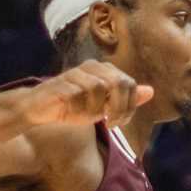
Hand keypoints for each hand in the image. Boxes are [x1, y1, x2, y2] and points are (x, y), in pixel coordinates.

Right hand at [25, 60, 152, 126]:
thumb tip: (150, 91)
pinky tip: (74, 113)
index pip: (129, 84)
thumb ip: (126, 99)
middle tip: (111, 123)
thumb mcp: (104, 106)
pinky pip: (78, 94)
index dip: (130, 105)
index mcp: (104, 71)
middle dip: (119, 107)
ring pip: (99, 87)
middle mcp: (91, 67)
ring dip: (96, 108)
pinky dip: (80, 109)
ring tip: (89, 117)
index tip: (119, 121)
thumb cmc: (74, 106)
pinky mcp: (61, 83)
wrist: (40, 109)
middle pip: (119, 82)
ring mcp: (75, 73)